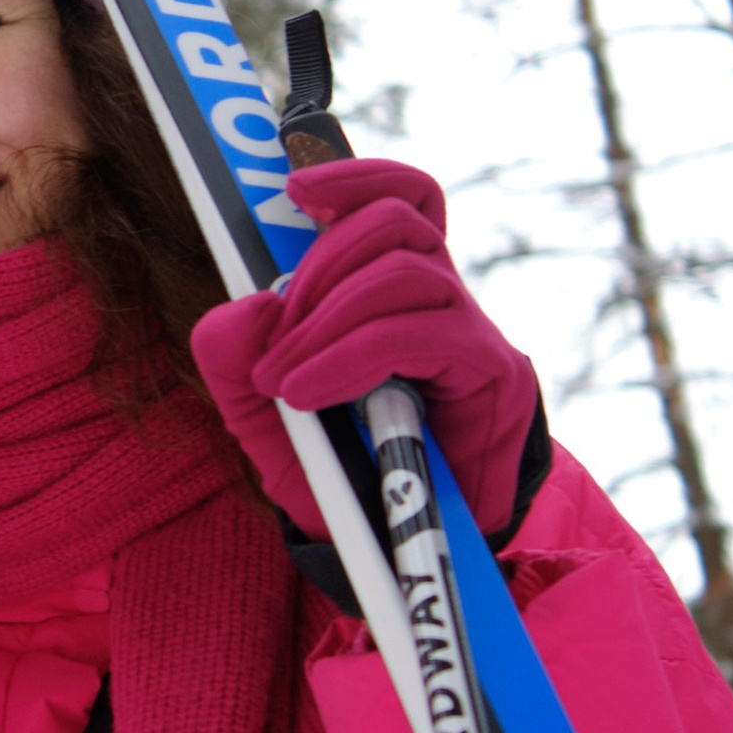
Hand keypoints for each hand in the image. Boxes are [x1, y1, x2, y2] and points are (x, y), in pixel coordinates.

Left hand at [190, 159, 538, 540]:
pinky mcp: (497, 376)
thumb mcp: (263, 419)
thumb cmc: (341, 479)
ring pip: (406, 269)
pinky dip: (355, 355)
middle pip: (394, 222)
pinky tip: (310, 394)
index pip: (402, 198)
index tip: (292, 188)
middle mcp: (441, 300)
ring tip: (287, 383)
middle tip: (274, 349)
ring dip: (328, 319)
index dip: (358, 175)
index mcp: (394, 291)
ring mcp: (474, 333)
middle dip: (317, 271)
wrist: (398, 558)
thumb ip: (235, 362)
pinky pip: (425, 333)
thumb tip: (247, 305)